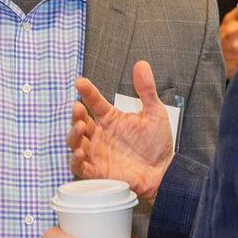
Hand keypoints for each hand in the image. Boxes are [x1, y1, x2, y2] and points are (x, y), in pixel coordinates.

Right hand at [69, 61, 172, 200]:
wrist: (164, 172)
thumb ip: (147, 89)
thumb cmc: (157, 145)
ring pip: (75, 142)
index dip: (87, 92)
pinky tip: (79, 153)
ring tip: (81, 127)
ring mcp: (97, 152)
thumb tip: (142, 65)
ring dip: (74, 134)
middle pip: (79, 121)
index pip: (94, 102)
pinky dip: (75, 161)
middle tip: (78, 108)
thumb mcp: (155, 113)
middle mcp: (100, 134)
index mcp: (110, 118)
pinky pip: (79, 166)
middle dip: (76, 114)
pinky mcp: (97, 171)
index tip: (80, 82)